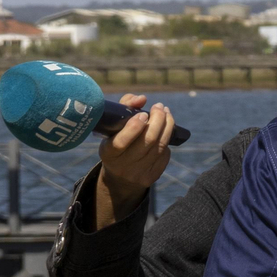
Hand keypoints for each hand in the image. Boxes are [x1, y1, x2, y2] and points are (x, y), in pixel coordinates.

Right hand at [93, 94, 175, 230]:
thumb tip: (142, 98)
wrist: (120, 176)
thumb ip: (125, 107)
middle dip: (158, 120)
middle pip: (148, 141)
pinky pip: (165, 155)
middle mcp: (123, 166)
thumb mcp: (113, 126)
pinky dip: (167, 140)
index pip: (122, 141)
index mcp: (109, 152)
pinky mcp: (152, 177)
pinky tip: (165, 131)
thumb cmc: (116, 141)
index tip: (144, 114)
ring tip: (166, 113)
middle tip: (160, 107)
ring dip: (167, 126)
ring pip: (160, 147)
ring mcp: (138, 173)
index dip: (135, 127)